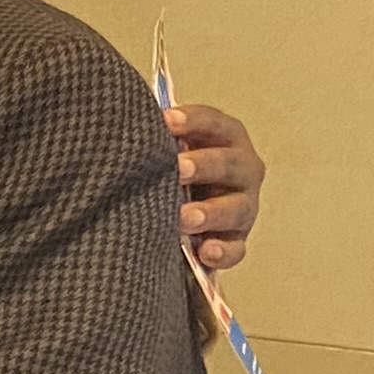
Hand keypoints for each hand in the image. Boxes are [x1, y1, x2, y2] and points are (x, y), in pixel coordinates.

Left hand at [170, 101, 265, 275]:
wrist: (185, 208)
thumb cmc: (173, 166)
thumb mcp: (170, 147)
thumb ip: (159, 138)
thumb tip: (130, 128)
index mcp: (226, 137)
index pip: (214, 123)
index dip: (193, 120)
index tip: (167, 120)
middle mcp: (242, 169)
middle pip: (228, 164)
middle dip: (204, 165)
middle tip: (179, 168)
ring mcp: (243, 206)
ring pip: (236, 208)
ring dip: (210, 212)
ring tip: (184, 218)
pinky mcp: (237, 239)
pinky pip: (235, 249)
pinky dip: (222, 252)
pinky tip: (205, 253)